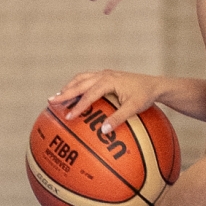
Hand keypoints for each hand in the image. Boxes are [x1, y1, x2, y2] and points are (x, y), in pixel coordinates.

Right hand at [49, 70, 164, 133]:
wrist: (154, 84)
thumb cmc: (145, 96)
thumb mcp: (134, 108)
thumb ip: (118, 118)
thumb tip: (104, 131)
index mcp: (109, 81)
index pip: (89, 94)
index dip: (78, 106)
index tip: (68, 117)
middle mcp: (104, 75)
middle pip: (79, 83)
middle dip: (64, 93)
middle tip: (51, 102)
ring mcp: (104, 74)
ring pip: (81, 78)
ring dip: (68, 87)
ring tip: (57, 98)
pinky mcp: (105, 76)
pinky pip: (86, 79)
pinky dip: (76, 85)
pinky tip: (71, 93)